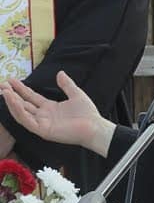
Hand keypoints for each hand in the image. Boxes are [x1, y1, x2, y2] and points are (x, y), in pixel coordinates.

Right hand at [0, 71, 114, 156]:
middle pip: (23, 104)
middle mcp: (43, 115)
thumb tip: (59, 72)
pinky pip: (27, 120)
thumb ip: (67, 84)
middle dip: (12, 95)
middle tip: (2, 85)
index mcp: (49, 107)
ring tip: (5, 91)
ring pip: (22, 112)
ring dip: (12, 103)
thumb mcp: (76, 94)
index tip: (11, 80)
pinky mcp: (43, 130)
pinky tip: (14, 101)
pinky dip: (19, 111)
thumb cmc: (87, 113)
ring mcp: (42, 123)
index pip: (31, 97)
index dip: (21, 89)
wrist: (95, 126)